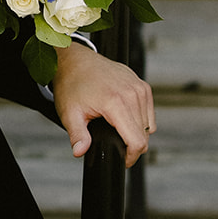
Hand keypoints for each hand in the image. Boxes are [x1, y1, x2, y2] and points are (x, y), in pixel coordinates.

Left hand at [51, 42, 155, 166]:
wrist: (74, 59)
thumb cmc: (71, 84)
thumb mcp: (69, 113)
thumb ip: (77, 135)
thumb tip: (80, 152)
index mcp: (116, 102)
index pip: (137, 141)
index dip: (130, 156)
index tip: (121, 159)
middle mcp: (133, 94)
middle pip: (144, 135)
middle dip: (131, 145)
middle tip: (111, 142)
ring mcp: (140, 88)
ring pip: (148, 125)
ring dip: (136, 132)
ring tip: (115, 128)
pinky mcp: (142, 85)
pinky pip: (148, 112)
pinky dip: (139, 119)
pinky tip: (122, 116)